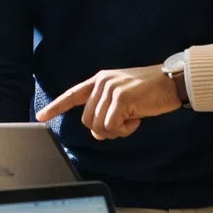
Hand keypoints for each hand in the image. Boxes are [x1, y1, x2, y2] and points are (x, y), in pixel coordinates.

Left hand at [37, 65, 178, 139]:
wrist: (172, 81)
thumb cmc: (150, 91)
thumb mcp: (123, 96)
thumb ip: (106, 110)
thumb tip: (98, 132)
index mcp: (99, 80)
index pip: (73, 94)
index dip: (56, 107)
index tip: (41, 116)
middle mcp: (101, 83)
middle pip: (87, 120)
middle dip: (104, 130)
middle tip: (123, 126)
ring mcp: (110, 89)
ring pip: (99, 126)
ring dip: (116, 131)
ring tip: (132, 120)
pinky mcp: (121, 99)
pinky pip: (113, 127)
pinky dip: (125, 130)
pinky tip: (136, 120)